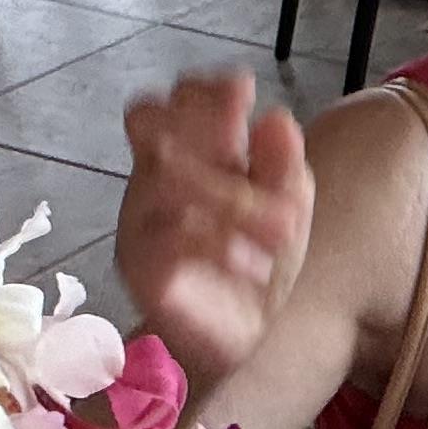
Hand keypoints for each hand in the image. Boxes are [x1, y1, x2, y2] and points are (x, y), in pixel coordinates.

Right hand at [117, 71, 312, 391]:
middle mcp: (153, 181)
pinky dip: (218, 246)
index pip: (171, 101)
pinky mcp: (141, 268)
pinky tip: (252, 265)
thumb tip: (276, 118)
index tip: (241, 90)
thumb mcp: (287, 206)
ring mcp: (140, 223)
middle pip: (155, 128)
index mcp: (187, 157)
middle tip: (255, 159)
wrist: (237, 340)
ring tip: (281, 233)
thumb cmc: (255, 259)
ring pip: (166, 181)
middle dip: (212, 138)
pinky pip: (168, 240)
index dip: (199, 89)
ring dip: (236, 203)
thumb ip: (283, 164)